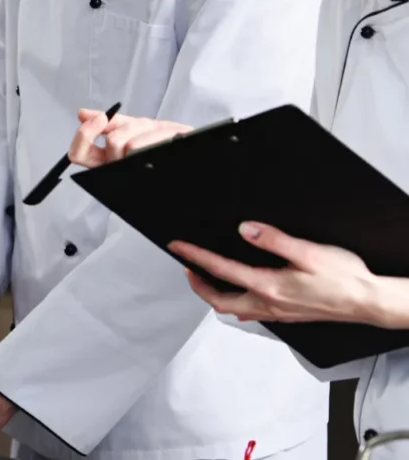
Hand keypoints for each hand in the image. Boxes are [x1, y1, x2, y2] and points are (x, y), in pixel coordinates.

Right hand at [68, 109, 192, 168]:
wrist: (195, 151)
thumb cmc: (165, 142)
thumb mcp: (136, 128)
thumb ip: (110, 123)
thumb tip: (83, 114)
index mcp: (107, 161)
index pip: (78, 154)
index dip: (84, 135)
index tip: (99, 119)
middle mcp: (116, 170)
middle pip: (112, 142)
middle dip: (132, 127)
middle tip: (146, 129)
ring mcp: (133, 174)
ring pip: (132, 145)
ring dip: (151, 130)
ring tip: (163, 134)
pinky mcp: (152, 175)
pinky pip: (150, 150)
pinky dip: (163, 135)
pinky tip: (171, 138)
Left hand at [168, 221, 390, 325]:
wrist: (367, 301)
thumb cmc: (344, 279)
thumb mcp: (308, 252)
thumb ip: (274, 240)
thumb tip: (246, 229)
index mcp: (267, 286)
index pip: (220, 270)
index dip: (195, 257)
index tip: (178, 248)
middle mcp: (267, 304)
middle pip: (218, 298)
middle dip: (197, 283)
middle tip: (186, 267)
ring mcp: (276, 313)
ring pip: (233, 309)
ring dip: (215, 294)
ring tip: (206, 279)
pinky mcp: (286, 315)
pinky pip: (251, 313)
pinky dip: (236, 303)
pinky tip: (240, 296)